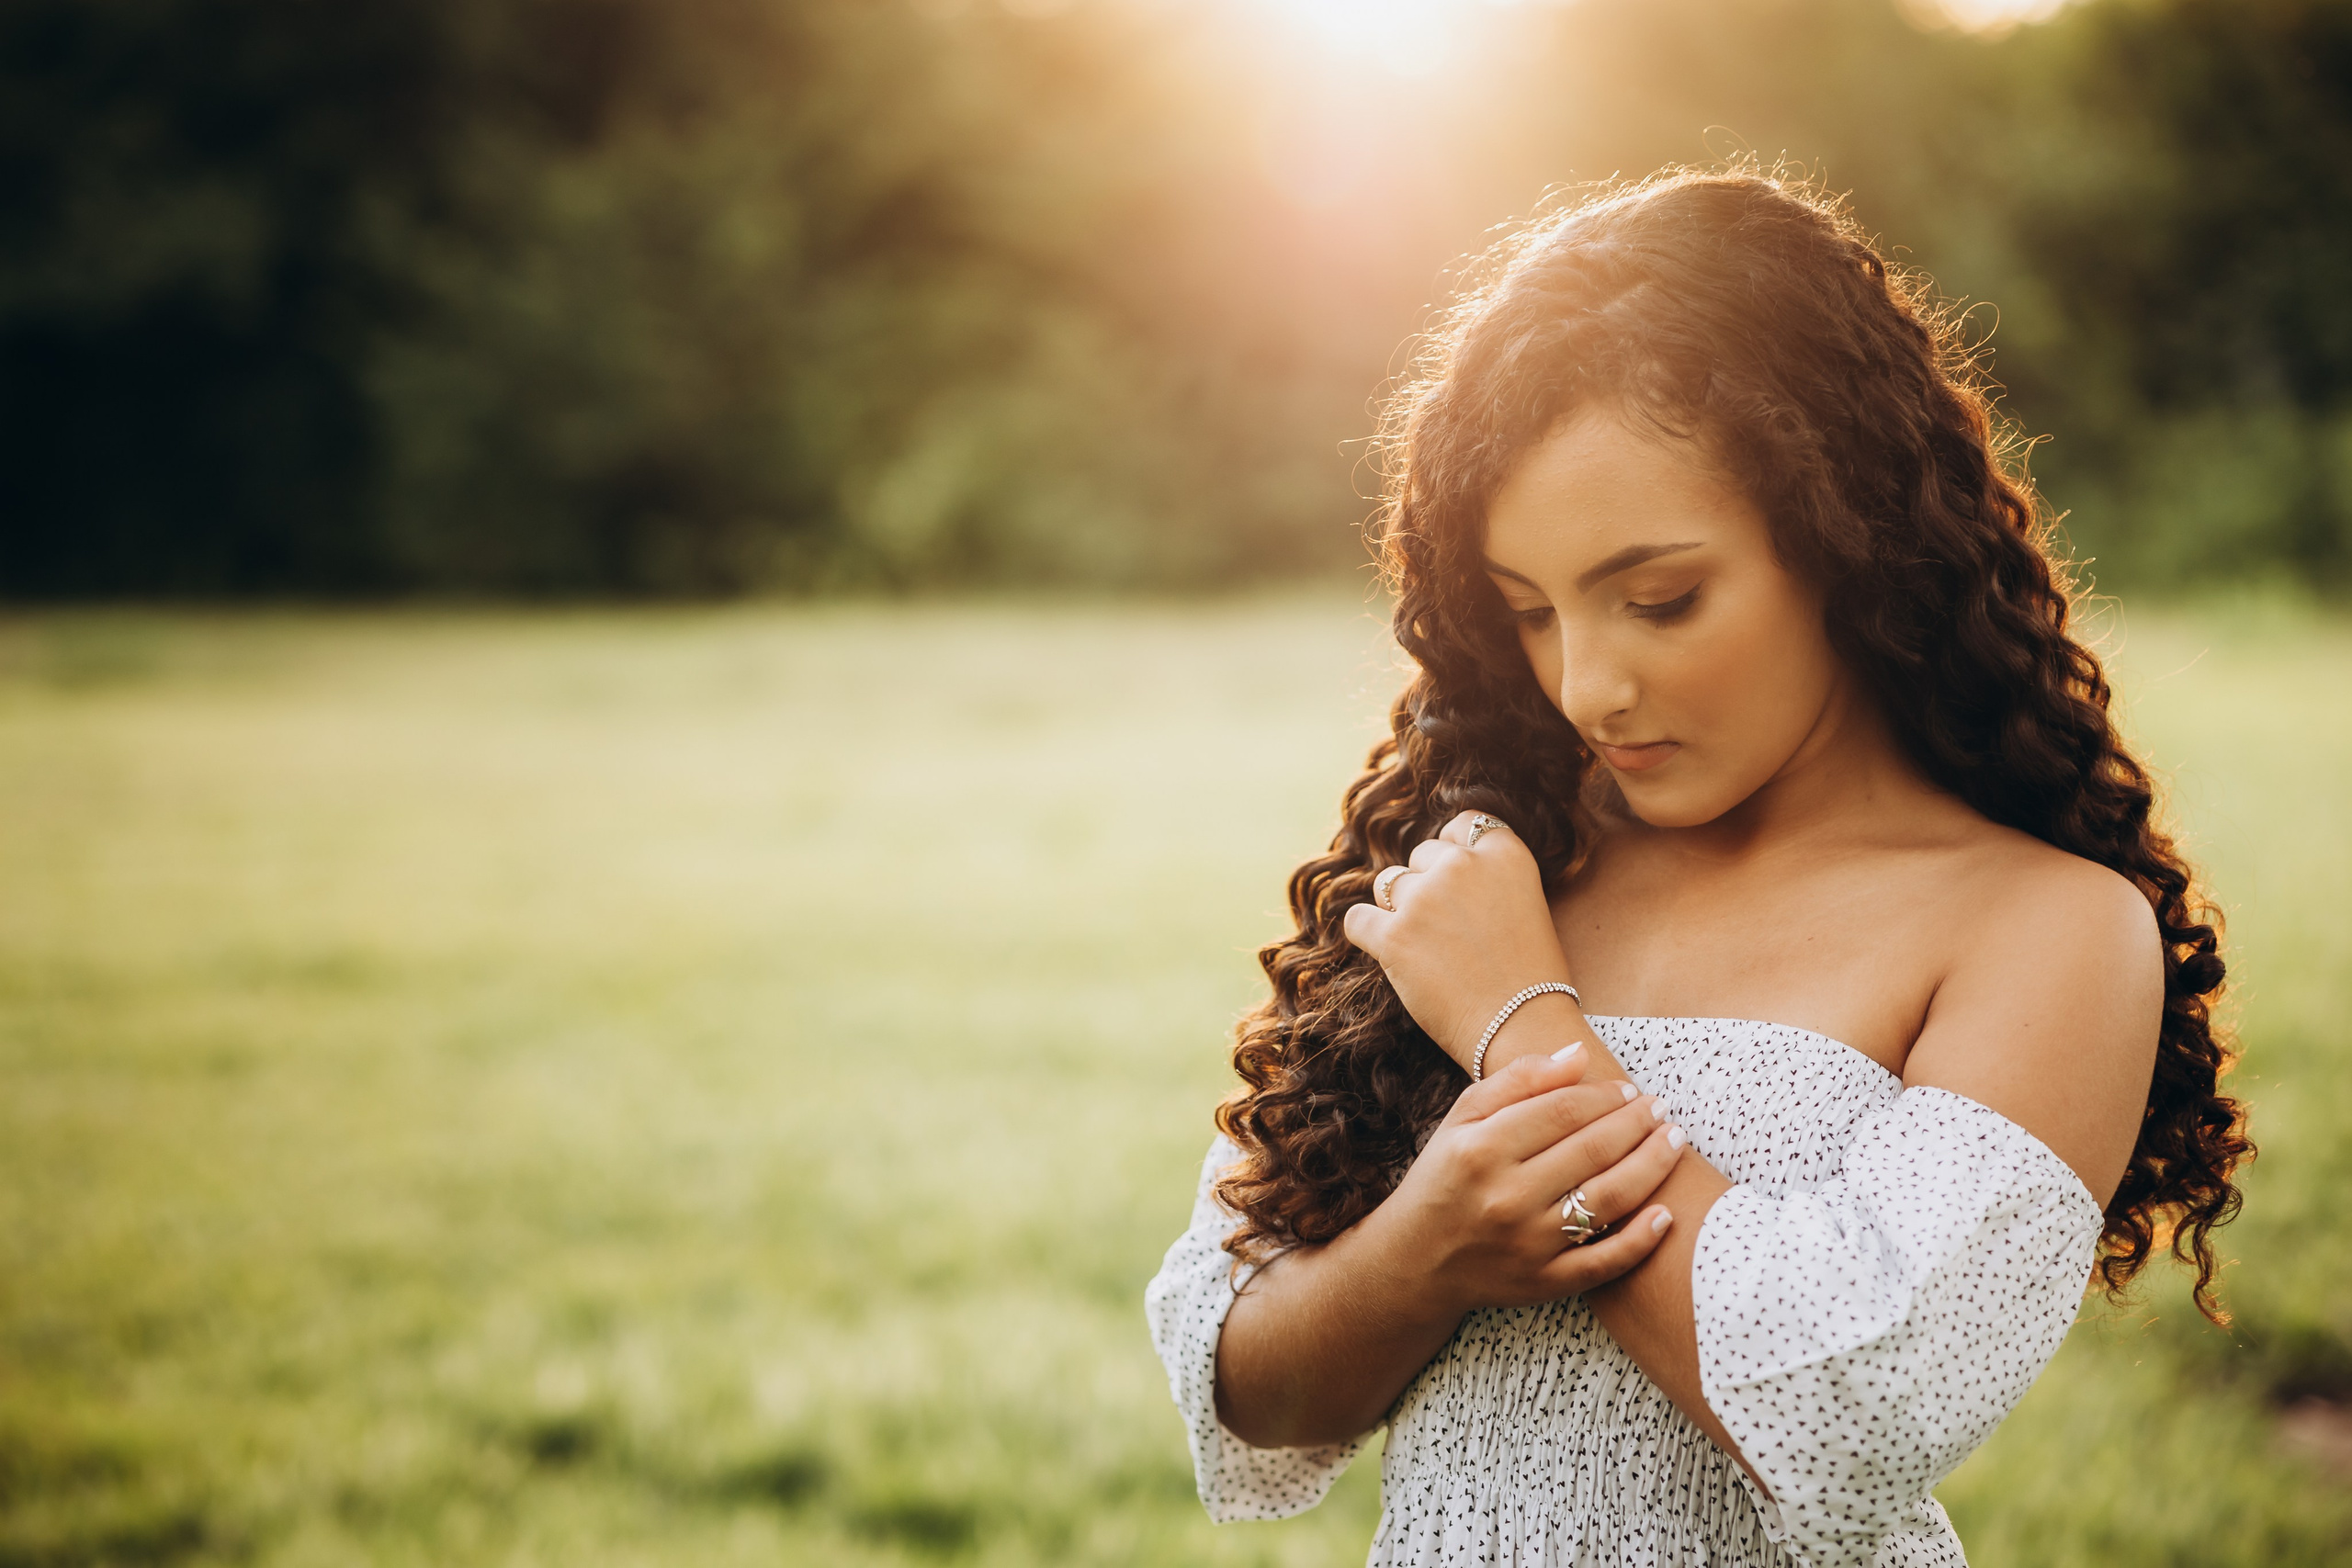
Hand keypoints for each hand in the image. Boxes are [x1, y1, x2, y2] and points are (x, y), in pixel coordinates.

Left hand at [1342, 811, 1572, 1066]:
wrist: (1522, 1028)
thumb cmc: (1528, 976)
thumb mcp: (1524, 903)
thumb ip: (1486, 875)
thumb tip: (1438, 862)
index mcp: (1504, 854)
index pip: (1462, 824)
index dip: (1454, 852)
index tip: (1457, 882)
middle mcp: (1463, 865)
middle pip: (1421, 855)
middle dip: (1427, 885)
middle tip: (1448, 930)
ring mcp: (1424, 899)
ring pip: (1388, 885)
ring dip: (1399, 910)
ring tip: (1427, 947)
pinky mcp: (1393, 936)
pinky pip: (1357, 919)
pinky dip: (1367, 934)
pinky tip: (1386, 951)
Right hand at [1377, 1044, 1686, 1312]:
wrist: (1414, 1260)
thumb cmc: (1445, 1177)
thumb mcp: (1463, 1119)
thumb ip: (1518, 1080)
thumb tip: (1579, 1054)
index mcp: (1481, 1149)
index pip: (1562, 1111)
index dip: (1604, 1096)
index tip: (1628, 1089)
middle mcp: (1505, 1196)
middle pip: (1592, 1150)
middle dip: (1637, 1123)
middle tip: (1661, 1107)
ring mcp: (1527, 1244)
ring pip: (1608, 1200)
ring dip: (1651, 1167)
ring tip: (1673, 1142)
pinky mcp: (1544, 1283)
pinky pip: (1604, 1263)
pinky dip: (1640, 1241)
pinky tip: (1665, 1215)